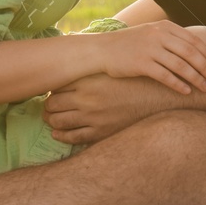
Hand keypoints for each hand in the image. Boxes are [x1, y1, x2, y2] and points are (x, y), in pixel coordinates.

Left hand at [44, 74, 166, 144]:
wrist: (157, 97)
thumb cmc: (133, 80)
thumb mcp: (110, 70)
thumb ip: (89, 71)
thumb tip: (68, 67)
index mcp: (88, 81)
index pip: (56, 86)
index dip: (51, 89)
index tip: (52, 91)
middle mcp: (87, 100)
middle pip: (52, 104)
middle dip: (48, 106)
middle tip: (49, 106)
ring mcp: (92, 118)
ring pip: (58, 121)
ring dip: (51, 120)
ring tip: (51, 118)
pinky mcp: (100, 132)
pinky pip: (73, 137)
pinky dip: (61, 135)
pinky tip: (57, 133)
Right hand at [94, 20, 205, 94]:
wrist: (102, 49)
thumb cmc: (129, 44)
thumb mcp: (151, 33)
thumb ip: (171, 38)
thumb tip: (195, 51)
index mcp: (165, 27)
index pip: (193, 41)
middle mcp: (159, 36)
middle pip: (190, 53)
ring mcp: (150, 49)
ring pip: (181, 65)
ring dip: (196, 78)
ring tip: (205, 88)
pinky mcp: (141, 64)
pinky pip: (165, 76)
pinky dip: (179, 84)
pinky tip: (187, 91)